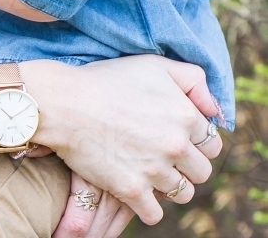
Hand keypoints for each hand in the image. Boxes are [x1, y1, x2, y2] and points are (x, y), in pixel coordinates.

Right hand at [21, 54, 222, 225]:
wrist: (65, 102)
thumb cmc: (107, 79)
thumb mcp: (154, 65)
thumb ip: (193, 79)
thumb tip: (215, 109)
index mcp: (185, 115)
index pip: (212, 143)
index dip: (195, 141)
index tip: (177, 138)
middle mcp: (175, 144)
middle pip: (201, 173)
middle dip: (185, 166)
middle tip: (162, 155)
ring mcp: (154, 170)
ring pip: (182, 194)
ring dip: (168, 185)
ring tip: (148, 170)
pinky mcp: (132, 191)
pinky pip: (154, 214)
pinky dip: (146, 206)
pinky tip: (135, 187)